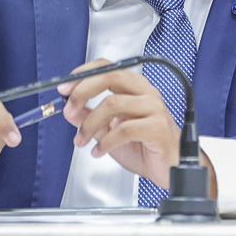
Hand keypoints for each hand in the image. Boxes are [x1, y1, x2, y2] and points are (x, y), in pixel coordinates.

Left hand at [58, 58, 197, 187]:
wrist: (171, 167)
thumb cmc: (146, 147)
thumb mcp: (109, 132)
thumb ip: (90, 118)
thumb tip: (70, 110)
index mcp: (135, 88)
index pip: (108, 67)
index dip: (84, 73)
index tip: (64, 88)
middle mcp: (146, 93)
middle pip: (111, 76)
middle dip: (84, 91)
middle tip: (69, 109)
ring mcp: (154, 108)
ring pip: (113, 104)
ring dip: (89, 124)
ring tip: (82, 140)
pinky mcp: (158, 127)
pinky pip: (124, 129)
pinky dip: (105, 142)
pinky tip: (99, 152)